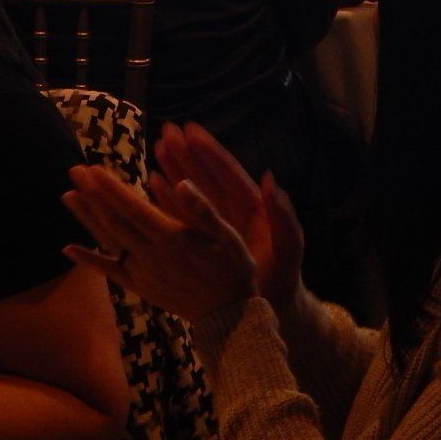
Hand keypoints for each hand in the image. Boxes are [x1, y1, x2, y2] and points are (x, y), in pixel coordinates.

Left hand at [61, 164, 256, 323]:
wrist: (228, 316)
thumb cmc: (233, 269)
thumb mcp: (228, 235)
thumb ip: (202, 209)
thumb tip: (181, 182)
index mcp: (171, 237)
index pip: (133, 207)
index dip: (111, 188)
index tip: (92, 169)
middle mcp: (150, 254)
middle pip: (114, 221)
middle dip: (93, 195)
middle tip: (74, 170)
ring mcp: (142, 272)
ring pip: (108, 241)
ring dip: (87, 218)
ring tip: (67, 195)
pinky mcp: (140, 286)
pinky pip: (110, 271)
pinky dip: (89, 259)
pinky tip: (68, 248)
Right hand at [153, 123, 304, 314]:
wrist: (270, 309)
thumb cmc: (282, 279)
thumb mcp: (288, 248)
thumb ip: (283, 217)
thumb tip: (269, 179)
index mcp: (251, 207)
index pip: (227, 173)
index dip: (209, 151)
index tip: (191, 130)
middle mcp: (231, 211)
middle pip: (206, 175)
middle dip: (187, 152)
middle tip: (167, 130)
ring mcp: (214, 224)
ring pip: (192, 190)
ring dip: (175, 169)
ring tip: (157, 147)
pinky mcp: (201, 238)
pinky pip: (181, 213)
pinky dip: (167, 198)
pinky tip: (152, 182)